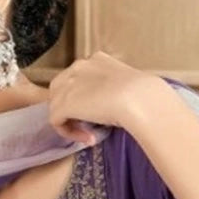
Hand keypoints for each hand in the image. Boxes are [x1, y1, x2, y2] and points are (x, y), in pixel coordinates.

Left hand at [47, 51, 165, 144]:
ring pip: (56, 107)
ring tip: (89, 135)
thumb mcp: (125, 85)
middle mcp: (78, 67)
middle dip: (70, 110)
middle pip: (59, 91)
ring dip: (71, 124)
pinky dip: (69, 133)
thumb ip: (111, 89)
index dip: (81, 99)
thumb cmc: (142, 94)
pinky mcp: (63, 103)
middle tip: (87, 126)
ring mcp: (68, 84)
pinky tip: (88, 138)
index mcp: (95, 60)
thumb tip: (108, 104)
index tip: (95, 114)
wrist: (138, 98)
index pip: (76, 79)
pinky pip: (56, 122)